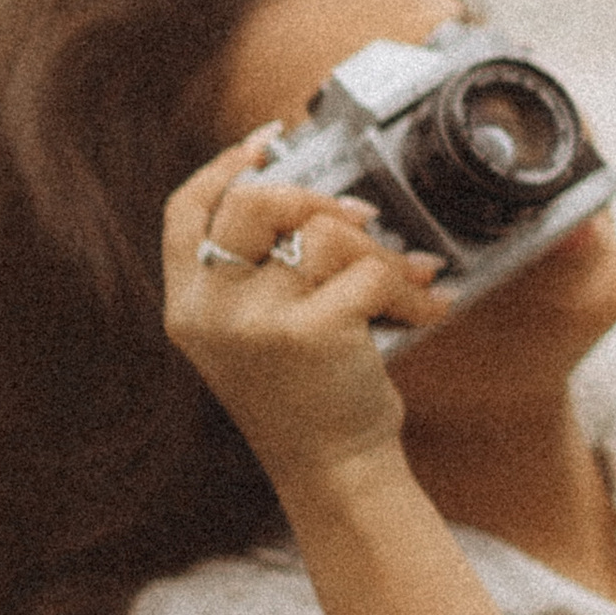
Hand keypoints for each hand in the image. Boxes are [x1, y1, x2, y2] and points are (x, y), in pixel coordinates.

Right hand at [163, 131, 450, 488]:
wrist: (334, 473)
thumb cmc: (306, 398)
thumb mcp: (254, 334)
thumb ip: (259, 273)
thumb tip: (317, 198)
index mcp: (189, 306)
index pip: (186, 211)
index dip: (225, 166)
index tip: (268, 141)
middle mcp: (211, 311)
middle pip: (253, 202)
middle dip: (316, 197)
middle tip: (360, 218)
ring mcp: (256, 321)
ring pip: (325, 233)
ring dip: (380, 251)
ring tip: (406, 277)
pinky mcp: (309, 332)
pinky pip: (370, 272)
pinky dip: (411, 286)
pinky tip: (429, 306)